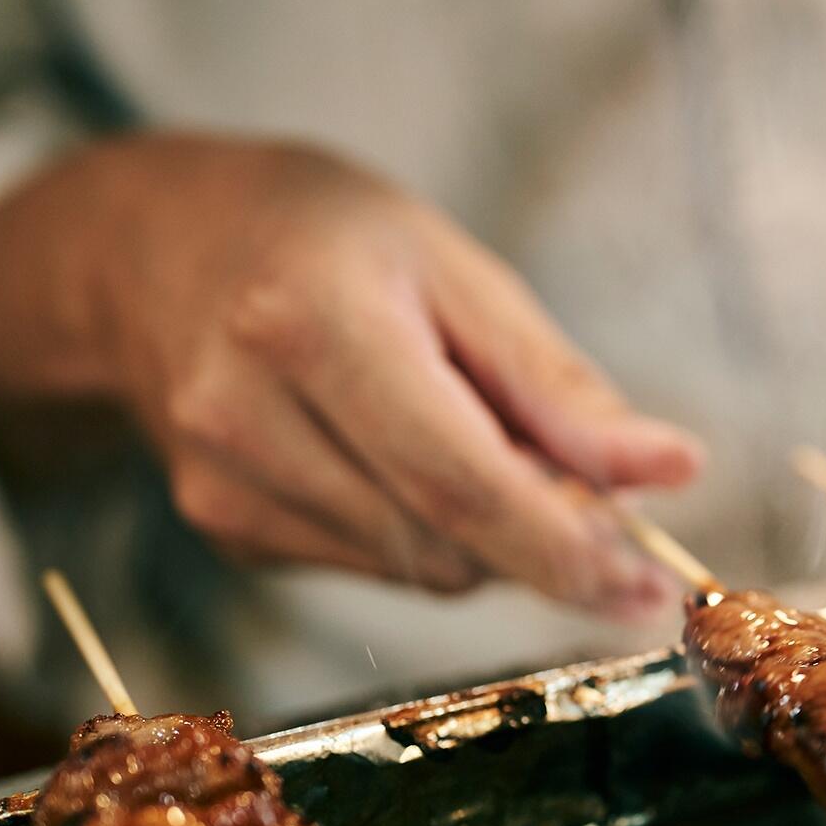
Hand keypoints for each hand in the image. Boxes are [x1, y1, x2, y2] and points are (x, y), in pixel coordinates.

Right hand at [0, 134, 700, 617]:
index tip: (650, 585)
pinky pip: (374, 567)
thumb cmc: (329, 240)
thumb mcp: (460, 270)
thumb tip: (668, 470)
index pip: (460, 481)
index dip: (566, 548)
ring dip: (490, 540)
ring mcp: (224, 483)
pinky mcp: (224, 526)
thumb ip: (561, 386)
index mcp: (314, 326)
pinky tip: (414, 464)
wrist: (156, 247)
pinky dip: (430, 536)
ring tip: (494, 451)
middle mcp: (249, 415)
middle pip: (444, 541)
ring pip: (417, 570)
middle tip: (610, 514)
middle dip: (546, 545)